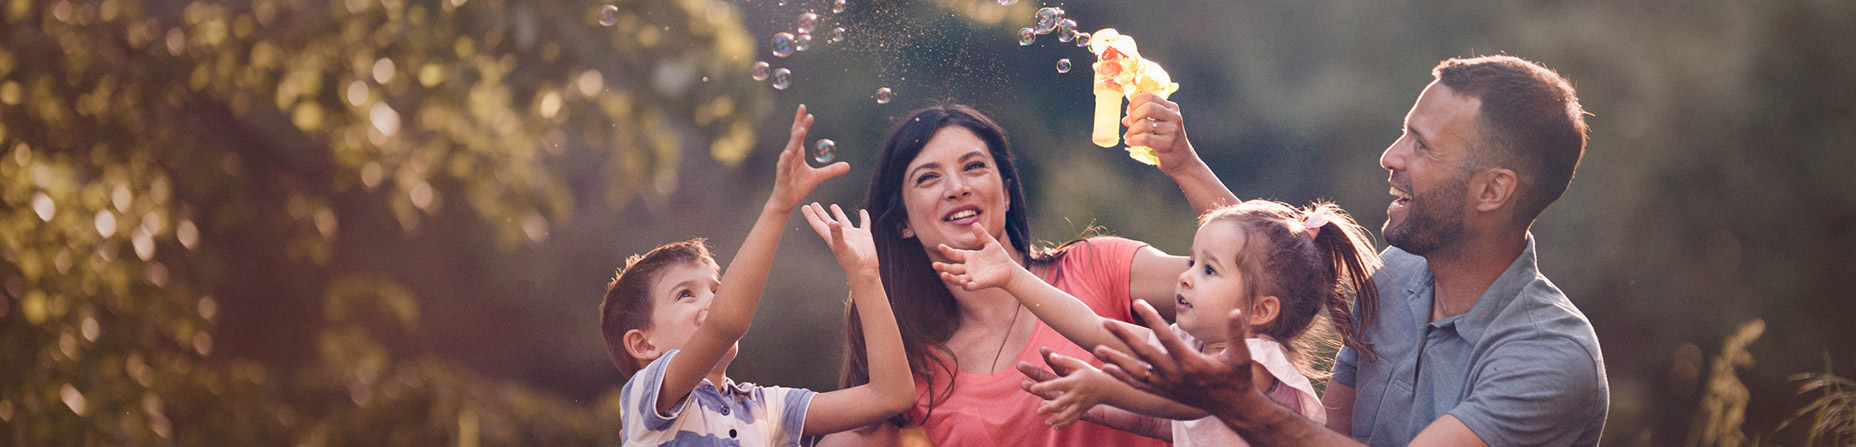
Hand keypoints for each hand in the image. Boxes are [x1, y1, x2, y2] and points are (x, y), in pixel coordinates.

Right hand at [769, 104, 850, 210]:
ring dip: (795, 140)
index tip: (804, 107)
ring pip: (790, 149)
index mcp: (797, 153)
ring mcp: (785, 165)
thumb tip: (848, 166)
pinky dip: (786, 159)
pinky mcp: (782, 176)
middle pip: (795, 137)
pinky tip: (788, 152)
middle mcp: (789, 155)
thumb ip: (831, 170)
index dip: (801, 121)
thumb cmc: (798, 187)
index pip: (798, 133)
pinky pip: (784, 166)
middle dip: (800, 124)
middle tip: (806, 112)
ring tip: (800, 130)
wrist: (786, 201)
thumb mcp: (818, 177)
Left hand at [801, 203, 877, 278]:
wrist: (864, 271)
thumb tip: (833, 223)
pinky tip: (863, 212)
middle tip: (814, 204)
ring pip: (843, 221)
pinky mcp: (863, 236)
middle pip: (827, 221)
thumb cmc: (851, 263)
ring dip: (838, 213)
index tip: (805, 207)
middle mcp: (840, 235)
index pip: (818, 224)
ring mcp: (852, 235)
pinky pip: (863, 223)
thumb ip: (836, 235)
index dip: (811, 216)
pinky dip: (863, 217)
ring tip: (833, 206)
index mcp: (831, 237)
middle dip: (820, 212)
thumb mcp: (841, 247)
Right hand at [930, 224, 1018, 290]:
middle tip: (934, 265)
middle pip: (953, 268)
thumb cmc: (999, 256)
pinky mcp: (979, 283)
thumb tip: (974, 223)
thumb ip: (982, 234)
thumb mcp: (990, 242)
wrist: (1009, 269)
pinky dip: (966, 285)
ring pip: (958, 279)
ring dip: (950, 278)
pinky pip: (970, 286)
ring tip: (943, 275)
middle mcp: (968, 268)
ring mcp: (973, 277)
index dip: (947, 251)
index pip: (955, 254)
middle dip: (943, 267)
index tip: (940, 246)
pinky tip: (963, 282)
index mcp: (969, 257)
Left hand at [1018, 347, 1118, 428]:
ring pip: (1067, 414)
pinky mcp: (1083, 410)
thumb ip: (1063, 360)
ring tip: (1046, 422)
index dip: (1043, 386)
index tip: (1032, 388)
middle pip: (1060, 402)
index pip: (1055, 384)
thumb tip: (1049, 355)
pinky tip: (1054, 427)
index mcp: (1072, 382)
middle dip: (1049, 408)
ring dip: (1056, 419)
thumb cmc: (1089, 373)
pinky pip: (1073, 419)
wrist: (1107, 386)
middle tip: (1038, 411)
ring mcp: (1080, 404)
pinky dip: (1064, 424)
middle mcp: (1076, 394)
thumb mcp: (1078, 364)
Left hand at [1094, 300, 1256, 413]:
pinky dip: (1122, 377)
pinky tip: (1107, 369)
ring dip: (1116, 360)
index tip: (1138, 302)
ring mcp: (1168, 387)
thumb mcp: (1242, 356)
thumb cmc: (1237, 378)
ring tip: (1097, 349)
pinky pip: (1138, 385)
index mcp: (1191, 364)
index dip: (1151, 318)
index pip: (1166, 337)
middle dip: (1123, 337)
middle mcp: (1175, 376)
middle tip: (1105, 322)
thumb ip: (1236, 333)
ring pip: (1136, 372)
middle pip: (1143, 353)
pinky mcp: (1164, 393)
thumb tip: (1235, 311)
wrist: (1233, 407)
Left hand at [1121, 94, 1197, 173]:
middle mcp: (1174, 117)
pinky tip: (1131, 142)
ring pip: (1144, 124)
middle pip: (1148, 107)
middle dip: (1134, 115)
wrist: (1183, 161)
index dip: (1135, 102)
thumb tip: (1126, 119)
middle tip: (1130, 124)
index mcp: (1172, 108)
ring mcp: (1172, 130)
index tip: (1130, 112)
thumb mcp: (1161, 125)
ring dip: (1132, 130)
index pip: (1150, 97)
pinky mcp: (1167, 144)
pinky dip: (1134, 140)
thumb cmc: (1168, 142)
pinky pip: (1144, 138)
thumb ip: (1145, 119)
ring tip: (1130, 136)